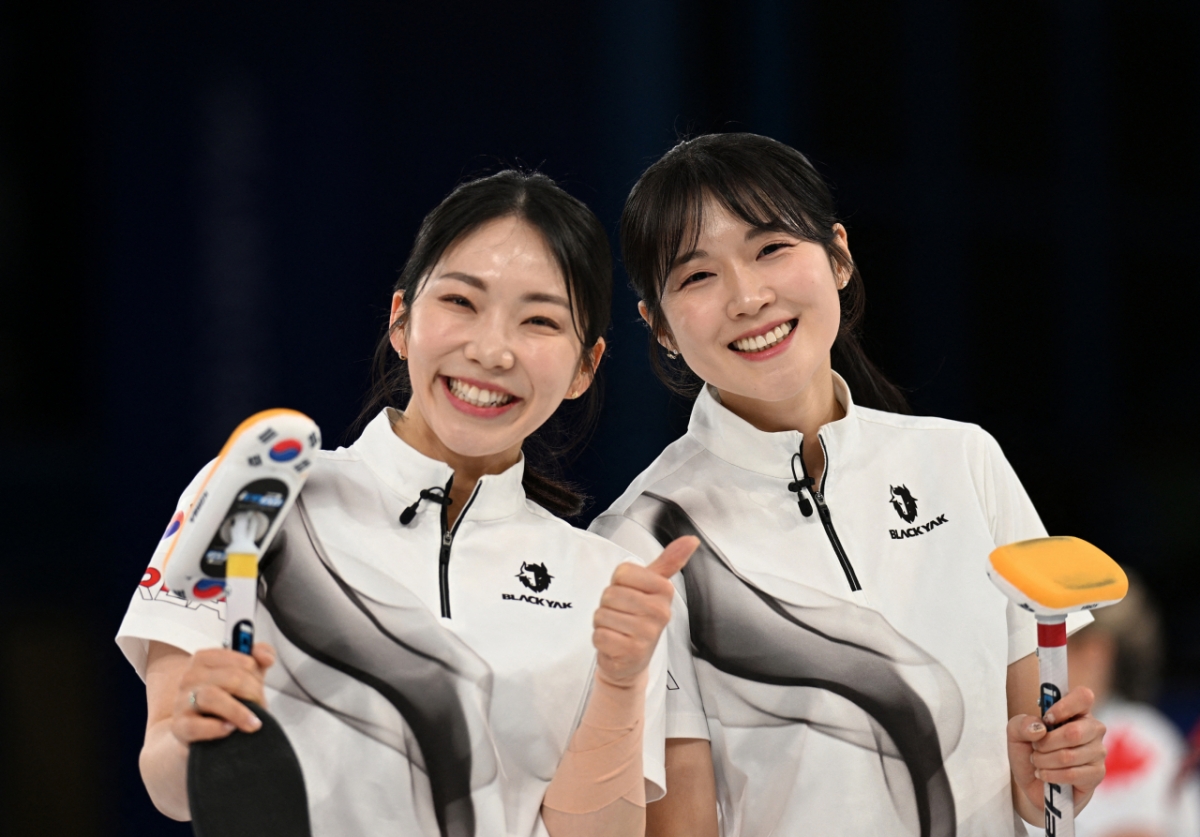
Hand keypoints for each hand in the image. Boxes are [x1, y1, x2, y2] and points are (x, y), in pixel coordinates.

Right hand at [171, 643, 275, 744]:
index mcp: (204, 658)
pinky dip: (217, 728)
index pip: (242, 661)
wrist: (194, 730)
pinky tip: (230, 729)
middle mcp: (190, 677)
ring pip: (212, 697)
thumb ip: (258, 659)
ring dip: (238, 711)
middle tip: (260, 707)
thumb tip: (267, 658)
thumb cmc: (223, 699)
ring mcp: (181, 701)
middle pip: (231, 678)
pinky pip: (196, 726)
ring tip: (253, 723)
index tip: (260, 687)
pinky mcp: (179, 726)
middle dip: (252, 694)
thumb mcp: (243, 676)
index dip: (257, 676)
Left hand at [593, 537, 698, 687]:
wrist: (630, 661)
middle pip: (610, 593)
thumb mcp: (653, 588)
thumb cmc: (638, 620)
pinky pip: (599, 634)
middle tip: (623, 616)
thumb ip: (669, 562)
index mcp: (664, 591)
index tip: (630, 595)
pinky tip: (615, 643)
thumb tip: (691, 539)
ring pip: (602, 613)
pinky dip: (600, 639)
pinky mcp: (631, 651)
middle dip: (609, 605)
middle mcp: (660, 611)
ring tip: (619, 629)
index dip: (619, 583)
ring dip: (604, 623)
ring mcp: (647, 632)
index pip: (623, 572)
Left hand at [1008, 686, 1105, 808]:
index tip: (1047, 719)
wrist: (1034, 784)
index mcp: (1075, 711)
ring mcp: (1098, 751)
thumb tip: (1040, 727)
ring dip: (1044, 761)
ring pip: (1069, 756)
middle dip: (1045, 744)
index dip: (1064, 707)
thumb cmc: (1029, 752)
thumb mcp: (1015, 734)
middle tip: (1036, 747)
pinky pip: (1072, 774)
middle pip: (1074, 732)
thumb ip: (1021, 723)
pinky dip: (1051, 775)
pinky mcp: (1097, 773)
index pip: (1083, 696)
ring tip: (1038, 762)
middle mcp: (1092, 728)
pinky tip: (1045, 774)